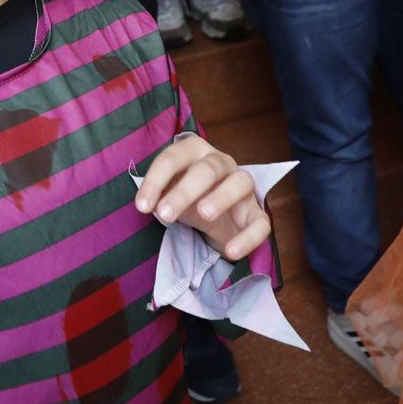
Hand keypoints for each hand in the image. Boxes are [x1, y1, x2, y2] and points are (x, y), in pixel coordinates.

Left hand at [134, 135, 270, 260]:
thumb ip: (158, 195)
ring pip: (240, 184)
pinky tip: (231, 252)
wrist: (218, 217)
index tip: (142, 206)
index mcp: (196, 151)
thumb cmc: (189, 197)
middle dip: (185, 191)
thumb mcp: (169, 193)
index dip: (156, 180)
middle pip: (208, 168)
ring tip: (203, 215)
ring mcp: (243, 186)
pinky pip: (260, 223)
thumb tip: (146, 204)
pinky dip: (248, 237)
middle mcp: (223, 163)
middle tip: (165, 214)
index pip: (175, 157)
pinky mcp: (256, 213)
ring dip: (222, 197)